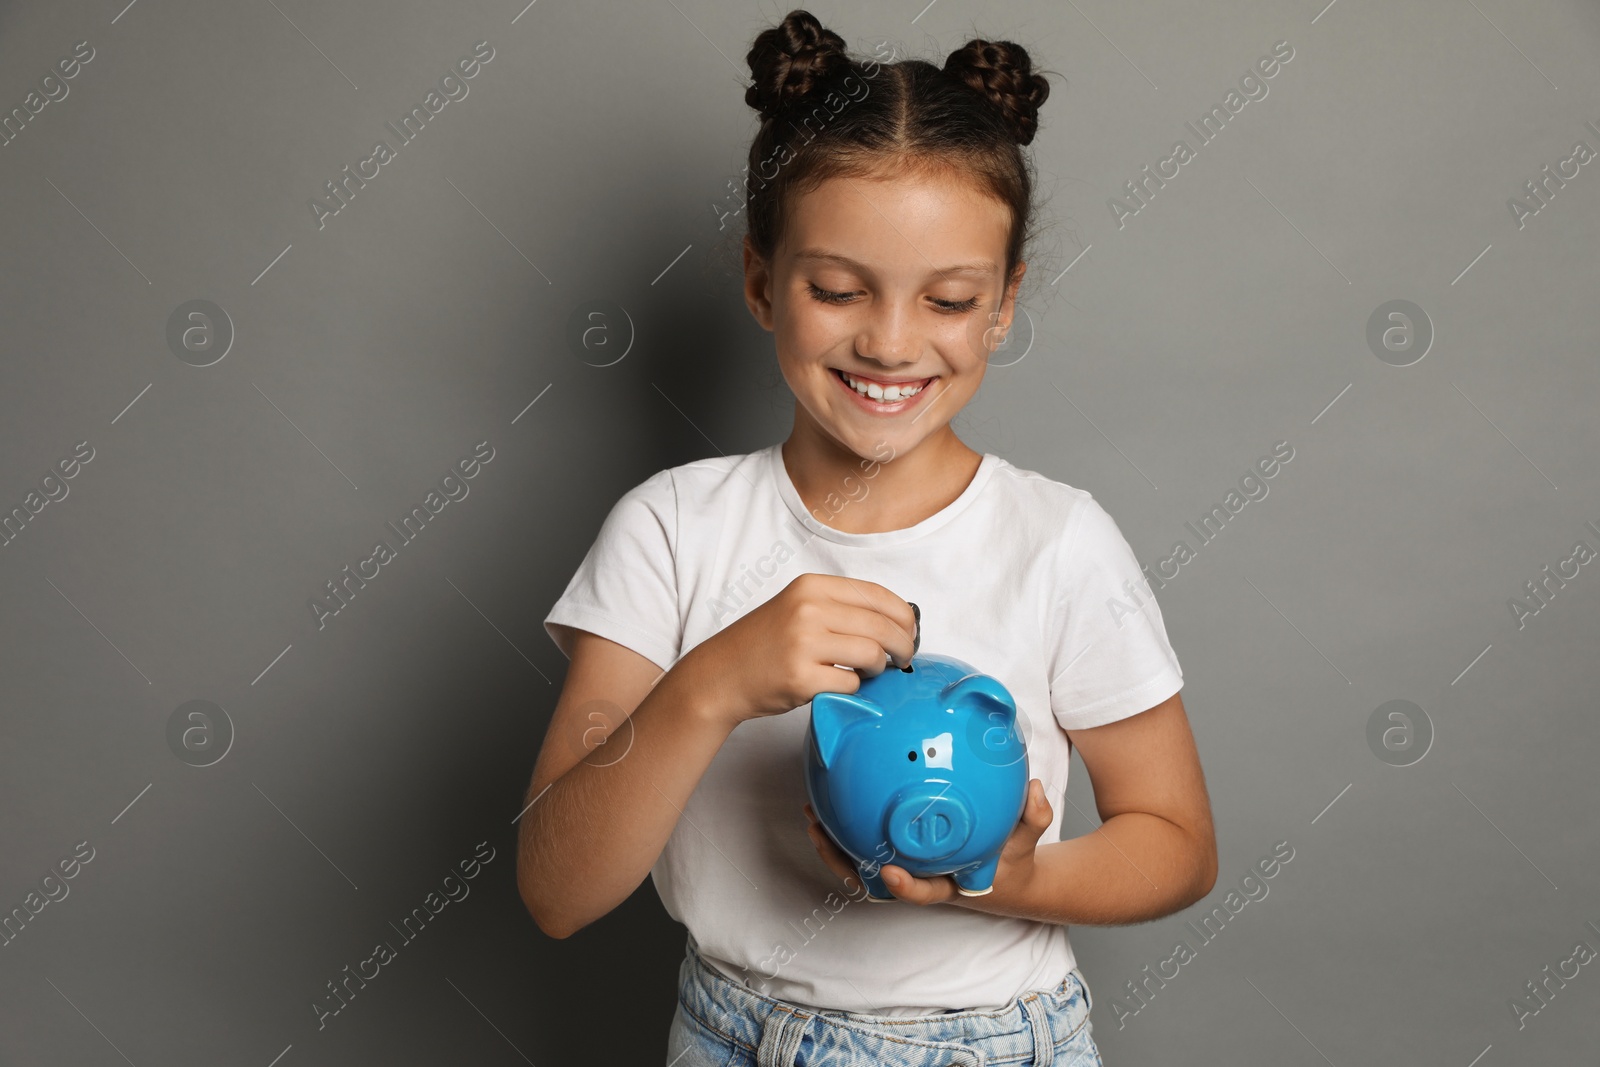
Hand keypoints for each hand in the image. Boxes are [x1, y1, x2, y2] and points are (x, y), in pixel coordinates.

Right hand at [682, 573, 916, 726]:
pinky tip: (838, 684)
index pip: (876, 595)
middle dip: (903, 646)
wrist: (722, 674)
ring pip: (872, 655)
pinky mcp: (801, 678)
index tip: (911, 631)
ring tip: (867, 671)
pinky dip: (853, 688)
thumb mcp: (798, 607)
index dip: (903, 615)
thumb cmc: (766, 644)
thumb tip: (898, 620)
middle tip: (904, 658)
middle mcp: (807, 610)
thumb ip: (840, 608)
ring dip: (878, 668)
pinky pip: (851, 683)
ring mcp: (803, 644)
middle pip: (881, 626)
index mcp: (811, 586)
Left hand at [802, 779, 1054, 905]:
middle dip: (842, 863)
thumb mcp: (1025, 841)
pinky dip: (842, 830)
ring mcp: (903, 869)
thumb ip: (1032, 817)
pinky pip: (863, 847)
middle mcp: (918, 879)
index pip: (922, 892)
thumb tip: (1034, 788)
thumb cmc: (1009, 859)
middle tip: (821, 832)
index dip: (903, 887)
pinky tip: (830, 800)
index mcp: (947, 885)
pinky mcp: (894, 855)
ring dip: (831, 846)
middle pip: (872, 883)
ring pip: (858, 867)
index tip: (889, 871)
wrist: (1002, 874)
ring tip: (812, 815)